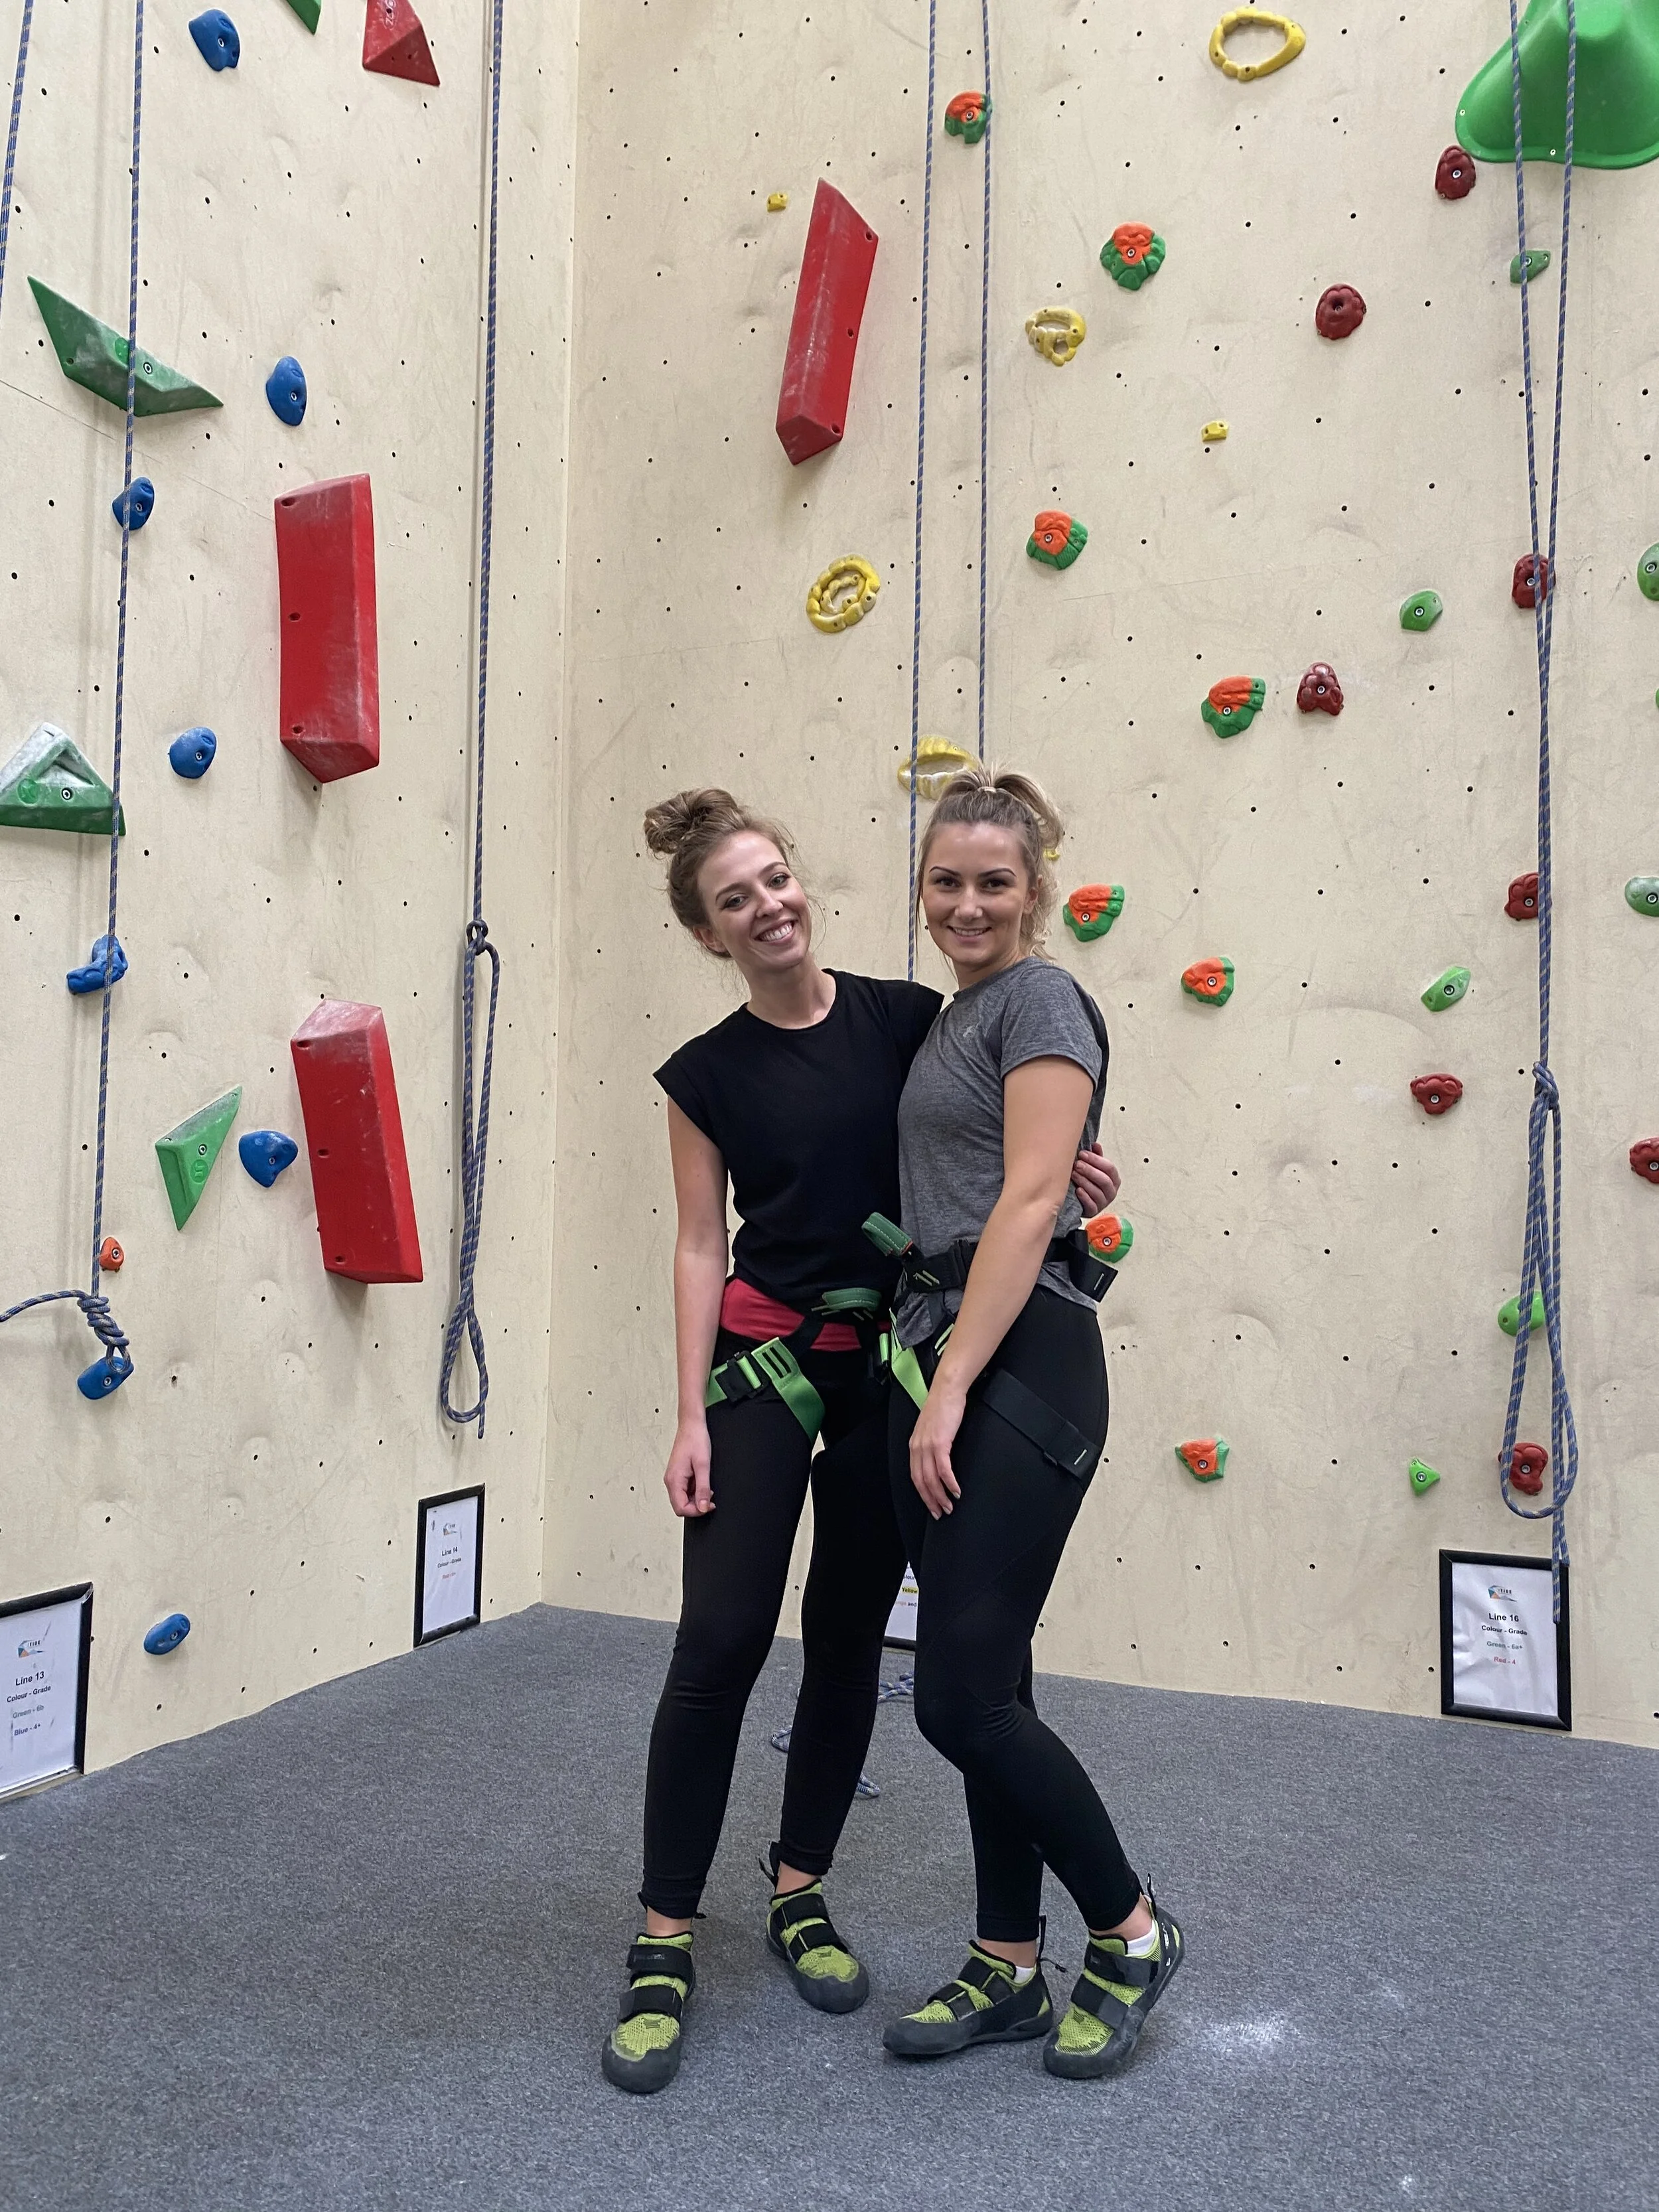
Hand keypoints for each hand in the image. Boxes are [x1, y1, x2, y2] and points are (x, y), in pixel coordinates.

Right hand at [664, 1417, 713, 1516]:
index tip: (708, 1505)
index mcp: (674, 1480)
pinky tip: (702, 1482)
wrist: (692, 1425)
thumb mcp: (703, 1465)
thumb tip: (702, 1507)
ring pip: (683, 1499)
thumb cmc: (695, 1440)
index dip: (696, 1511)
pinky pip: (685, 1491)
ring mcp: (673, 1478)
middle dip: (697, 1506)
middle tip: (710, 1498)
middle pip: (680, 1506)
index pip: (680, 1508)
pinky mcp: (678, 1475)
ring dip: (696, 1498)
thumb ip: (703, 1488)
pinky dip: (695, 1491)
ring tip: (707, 1488)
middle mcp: (671, 1481)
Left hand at [909, 1377, 965, 1519]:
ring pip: (931, 1479)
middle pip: (921, 1481)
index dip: (923, 1494)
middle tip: (941, 1512)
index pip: (915, 1476)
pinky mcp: (940, 1443)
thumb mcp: (931, 1429)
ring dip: (941, 1495)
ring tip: (950, 1505)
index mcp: (914, 1445)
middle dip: (931, 1500)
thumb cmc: (942, 1407)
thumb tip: (938, 1461)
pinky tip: (955, 1490)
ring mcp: (927, 1446)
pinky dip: (949, 1483)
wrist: (947, 1390)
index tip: (931, 1505)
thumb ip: (931, 1445)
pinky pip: (943, 1469)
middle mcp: (917, 1447)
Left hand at [1071, 1141, 1119, 1214]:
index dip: (1095, 1160)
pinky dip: (1084, 1197)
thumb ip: (1096, 1157)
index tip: (1082, 1154)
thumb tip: (1095, 1144)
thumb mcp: (1095, 1169)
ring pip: (1097, 1192)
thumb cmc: (1090, 1182)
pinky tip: (1077, 1190)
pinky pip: (1091, 1205)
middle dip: (1089, 1170)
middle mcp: (1111, 1191)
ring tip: (1074, 1174)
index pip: (1109, 1168)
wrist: (1082, 1202)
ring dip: (1085, 1182)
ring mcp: (1103, 1203)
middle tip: (1077, 1164)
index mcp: (1114, 1179)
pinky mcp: (1094, 1212)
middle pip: (1104, 1180)